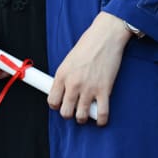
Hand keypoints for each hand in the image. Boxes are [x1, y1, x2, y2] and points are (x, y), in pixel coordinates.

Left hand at [47, 11, 131, 125]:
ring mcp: (89, 88)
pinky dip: (100, 120)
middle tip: (74, 109)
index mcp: (61, 75)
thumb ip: (65, 77)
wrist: (105, 37)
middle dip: (69, 114)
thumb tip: (64, 91)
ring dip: (83, 118)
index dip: (56, 105)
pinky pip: (100, 114)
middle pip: (65, 112)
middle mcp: (73, 84)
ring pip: (81, 116)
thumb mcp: (68, 60)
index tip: (61, 104)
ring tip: (85, 113)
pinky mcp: (104, 90)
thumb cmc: (87, 45)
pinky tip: (99, 118)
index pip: (52, 101)